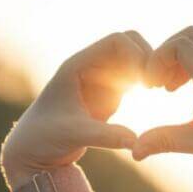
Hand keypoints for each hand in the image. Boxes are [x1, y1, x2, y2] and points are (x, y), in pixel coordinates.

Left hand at [1, 31, 151, 189]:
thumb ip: (104, 136)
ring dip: (149, 69)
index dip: (136, 55)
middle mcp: (91, 66)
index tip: (145, 81)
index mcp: (78, 65)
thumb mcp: (74, 136)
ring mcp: (101, 79)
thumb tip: (135, 141)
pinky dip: (146, 82)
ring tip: (159, 90)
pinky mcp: (109, 94)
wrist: (33, 150)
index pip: (116, 41)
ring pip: (134, 58)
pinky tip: (152, 99)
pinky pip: (134, 77)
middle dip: (147, 58)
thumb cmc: (43, 138)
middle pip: (130, 42)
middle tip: (156, 84)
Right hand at [132, 26, 192, 180]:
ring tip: (168, 90)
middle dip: (167, 53)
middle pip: (192, 35)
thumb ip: (163, 141)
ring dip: (181, 60)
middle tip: (157, 83)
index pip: (180, 45)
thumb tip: (132, 151)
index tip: (151, 87)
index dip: (157, 59)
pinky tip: (189, 95)